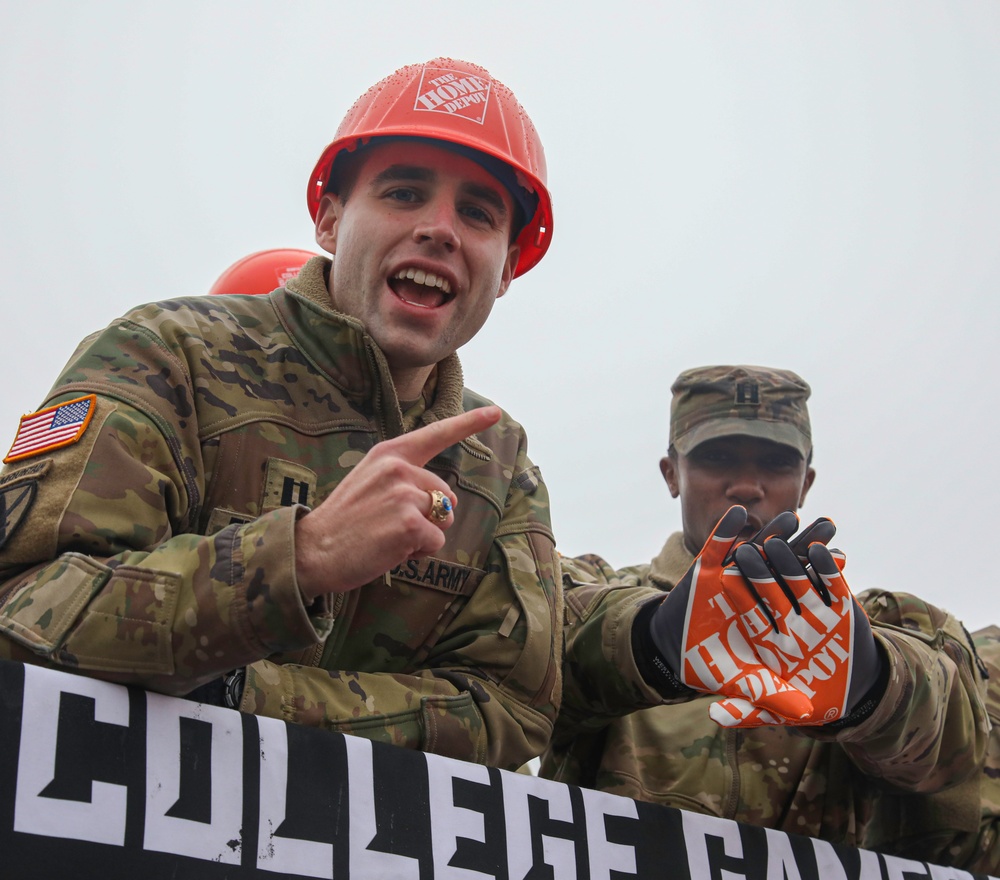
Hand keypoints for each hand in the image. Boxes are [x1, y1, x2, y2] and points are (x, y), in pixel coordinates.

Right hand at [294, 406, 501, 599]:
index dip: (469, 423)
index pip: (435, 434)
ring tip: (388, 537)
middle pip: (446, 496)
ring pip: (443, 520)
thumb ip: (402, 478)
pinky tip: (390, 549)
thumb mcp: (368, 482)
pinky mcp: (410, 522)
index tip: (496, 413)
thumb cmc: (343, 522)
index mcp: (389, 454)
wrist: (312, 550)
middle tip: (388, 525)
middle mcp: (399, 468)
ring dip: (424, 535)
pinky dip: (419, 552)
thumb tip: (442, 499)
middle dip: (429, 516)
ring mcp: (405, 494)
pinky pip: (436, 541)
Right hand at [648, 506, 812, 722]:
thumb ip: (771, 696)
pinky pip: (716, 547)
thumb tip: (805, 714)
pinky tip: (738, 514)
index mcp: (771, 615)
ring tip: (792, 514)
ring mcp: (729, 578)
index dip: (820, 574)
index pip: (800, 590)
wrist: (676, 653)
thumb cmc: (714, 668)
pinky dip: (725, 532)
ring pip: (754, 551)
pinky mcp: (704, 570)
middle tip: (829, 523)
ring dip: (771, 532)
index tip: (841, 557)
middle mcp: (754, 592)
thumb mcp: (746, 684)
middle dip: (805, 543)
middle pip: (784, 563)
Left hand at [710, 530, 879, 727]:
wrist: (852, 696)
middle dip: (760, 567)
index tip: (727, 575)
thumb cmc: (808, 703)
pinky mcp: (841, 604)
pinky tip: (822, 549)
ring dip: (791, 557)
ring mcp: (814, 609)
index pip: (749, 610)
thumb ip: (747, 710)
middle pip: (769, 586)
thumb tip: (714, 718)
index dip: (739, 593)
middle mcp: (787, 618)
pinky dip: (828, 566)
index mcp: (766, 637)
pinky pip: (832, 581)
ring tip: (784, 535)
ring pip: (798, 577)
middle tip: (750, 547)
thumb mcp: (775, 710)